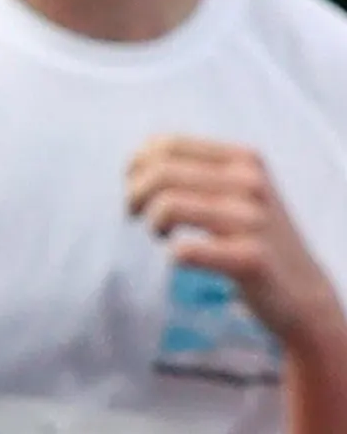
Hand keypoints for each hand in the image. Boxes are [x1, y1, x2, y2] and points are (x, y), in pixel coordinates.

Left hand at [129, 136, 346, 359]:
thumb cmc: (250, 236)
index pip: (163, 145)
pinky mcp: (251, 258)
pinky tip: (183, 259)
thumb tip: (134, 163)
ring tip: (163, 235)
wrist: (300, 288)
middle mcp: (251, 182)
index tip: (137, 192)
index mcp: (243, 158)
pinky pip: (185, 250)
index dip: (135, 169)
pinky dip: (173, 255)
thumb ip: (191, 169)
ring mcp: (254, 219)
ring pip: (167, 205)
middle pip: (159, 173)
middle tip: (138, 217)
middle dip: (134, 197)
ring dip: (152, 224)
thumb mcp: (233, 190)